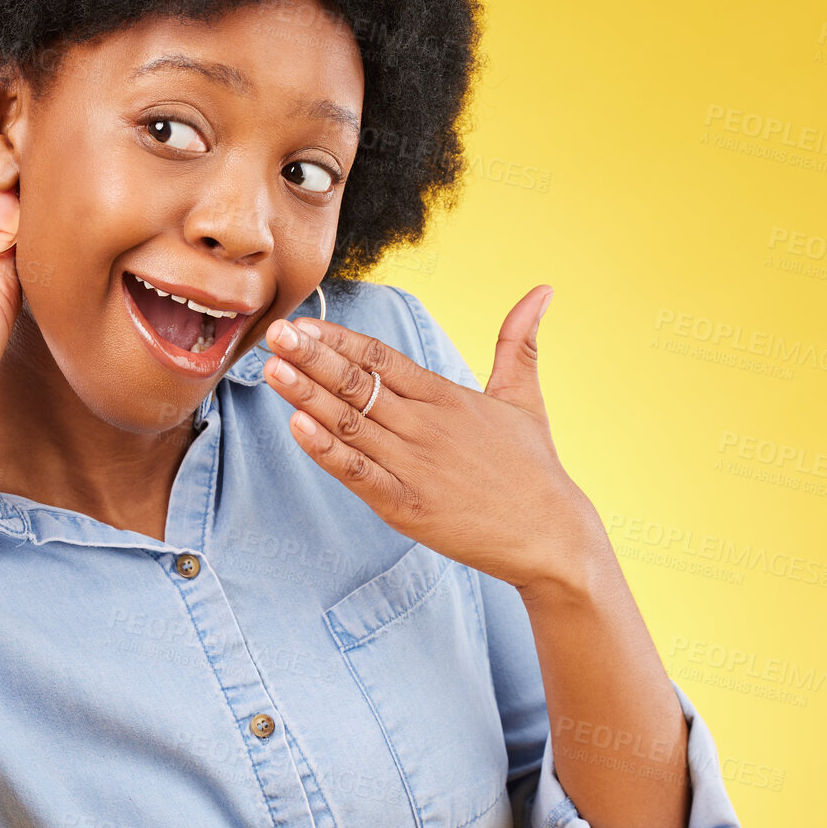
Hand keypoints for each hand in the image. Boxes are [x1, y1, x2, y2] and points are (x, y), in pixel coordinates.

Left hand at [261, 286, 604, 591]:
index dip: (339, 340)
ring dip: (307, 395)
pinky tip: (296, 426)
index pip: (382, 358)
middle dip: (311, 357)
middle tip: (274, 333)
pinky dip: (326, 450)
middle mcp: (427, 426)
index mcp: (447, 397)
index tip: (303, 324)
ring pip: (350, 423)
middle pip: (358, 384)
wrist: (554, 537)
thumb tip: (543, 290)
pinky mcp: (407, 506)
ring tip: (272, 369)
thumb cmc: (535, 468)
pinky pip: (357, 472)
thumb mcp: (524, 397)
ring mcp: (415, 466)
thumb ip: (518, 342)